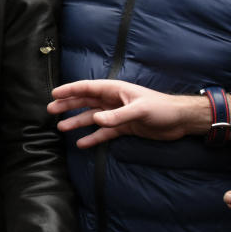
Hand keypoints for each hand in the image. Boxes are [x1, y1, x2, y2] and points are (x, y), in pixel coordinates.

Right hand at [48, 79, 230, 147]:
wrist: (179, 121)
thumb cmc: (161, 108)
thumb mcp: (139, 110)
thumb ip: (117, 116)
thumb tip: (96, 120)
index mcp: (115, 90)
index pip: (88, 88)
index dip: (70, 90)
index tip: (54, 93)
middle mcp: (113, 101)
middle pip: (86, 102)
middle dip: (68, 105)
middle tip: (50, 110)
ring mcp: (117, 115)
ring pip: (92, 118)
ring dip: (77, 122)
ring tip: (60, 128)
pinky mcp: (124, 128)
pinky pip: (104, 133)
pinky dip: (93, 138)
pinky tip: (81, 143)